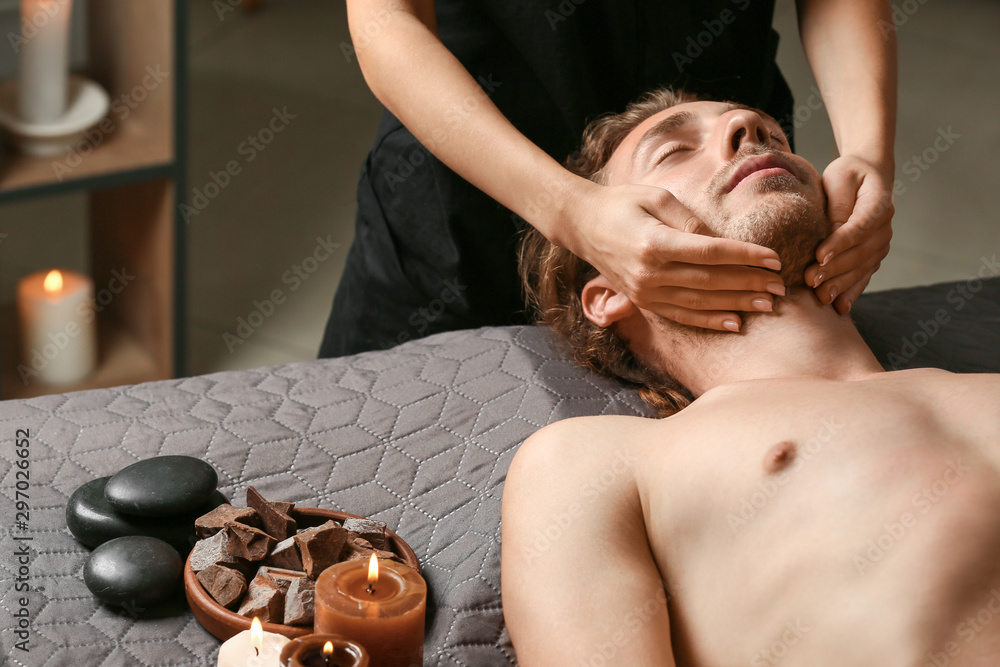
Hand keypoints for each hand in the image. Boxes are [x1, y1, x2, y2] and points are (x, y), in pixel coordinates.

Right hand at [570, 182, 785, 331]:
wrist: (581, 224)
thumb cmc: (622, 203)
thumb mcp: (657, 198)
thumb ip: (691, 222)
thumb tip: (725, 243)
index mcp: (654, 243)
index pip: (711, 253)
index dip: (745, 257)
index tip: (773, 258)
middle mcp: (649, 273)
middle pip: (710, 282)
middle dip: (749, 284)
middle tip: (780, 286)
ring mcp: (645, 292)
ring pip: (700, 303)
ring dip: (737, 305)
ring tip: (767, 304)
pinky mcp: (642, 302)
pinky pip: (682, 315)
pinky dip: (710, 320)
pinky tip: (735, 322)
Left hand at [806, 155, 893, 313]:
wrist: (867, 176)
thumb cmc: (848, 175)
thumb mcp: (839, 179)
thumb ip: (838, 204)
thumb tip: (833, 231)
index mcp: (879, 204)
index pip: (860, 227)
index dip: (841, 243)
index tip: (820, 255)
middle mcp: (884, 227)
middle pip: (860, 253)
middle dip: (835, 269)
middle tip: (811, 279)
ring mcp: (881, 244)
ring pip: (862, 269)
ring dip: (841, 284)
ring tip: (821, 296)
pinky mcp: (873, 256)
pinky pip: (864, 276)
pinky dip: (852, 292)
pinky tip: (840, 307)